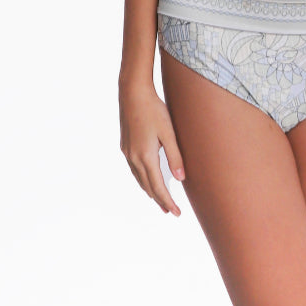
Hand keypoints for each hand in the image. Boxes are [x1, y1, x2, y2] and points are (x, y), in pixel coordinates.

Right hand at [119, 78, 185, 215]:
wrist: (132, 93)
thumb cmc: (154, 110)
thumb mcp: (169, 132)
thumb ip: (175, 156)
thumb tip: (181, 178)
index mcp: (146, 156)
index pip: (158, 187)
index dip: (168, 201)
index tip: (176, 212)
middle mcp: (134, 158)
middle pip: (148, 187)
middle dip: (160, 200)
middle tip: (170, 211)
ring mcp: (127, 153)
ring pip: (139, 180)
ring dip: (150, 191)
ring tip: (160, 200)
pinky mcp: (125, 146)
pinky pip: (134, 170)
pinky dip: (143, 180)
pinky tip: (147, 179)